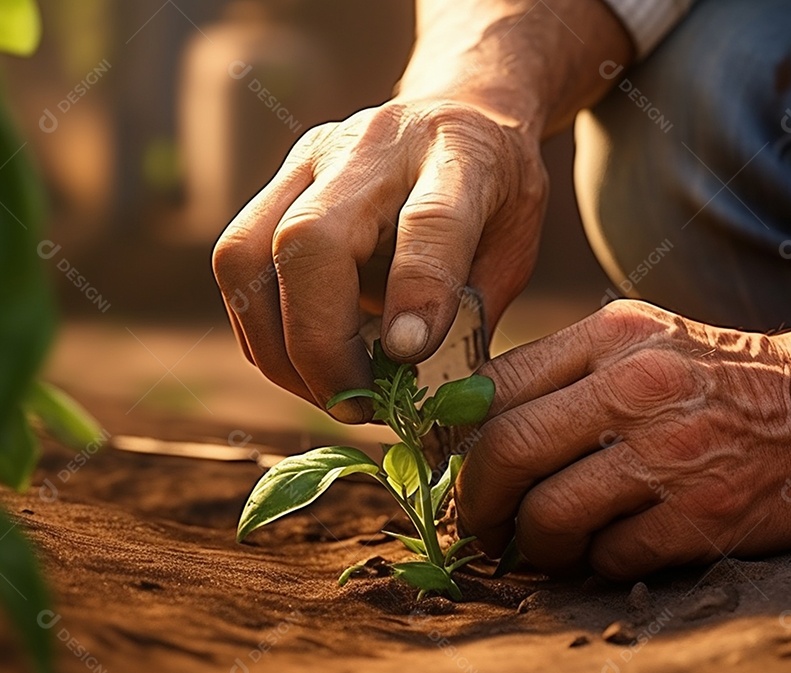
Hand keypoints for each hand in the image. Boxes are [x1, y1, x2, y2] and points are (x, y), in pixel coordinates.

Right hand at [212, 98, 547, 422]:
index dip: (417, 294)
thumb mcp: (515, 245)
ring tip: (328, 394)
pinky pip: (236, 266)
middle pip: (310, 238)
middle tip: (355, 403)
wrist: (458, 112)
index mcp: (458, 156)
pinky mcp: (276, 182)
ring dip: (277, 348)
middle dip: (320, 343)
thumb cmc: (495, 192)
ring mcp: (311, 159)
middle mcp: (374, 147)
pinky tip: (304, 365)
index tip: (409, 359)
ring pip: (248, 256)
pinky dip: (262, 331)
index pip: (430, 222)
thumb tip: (429, 397)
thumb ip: (476, 312)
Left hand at [457, 301, 790, 579]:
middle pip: (506, 452)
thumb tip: (478, 432)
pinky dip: (592, 565)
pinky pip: (609, 556)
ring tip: (539, 548)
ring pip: (548, 515)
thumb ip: (566, 373)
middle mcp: (634, 388)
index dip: (457, 442)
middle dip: (475, 502)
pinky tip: (602, 554)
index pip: (491, 388)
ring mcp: (669, 454)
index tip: (459, 470)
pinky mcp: (702, 517)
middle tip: (479, 525)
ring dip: (530, 546)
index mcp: (610, 337)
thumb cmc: (726, 380)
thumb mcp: (645, 342)